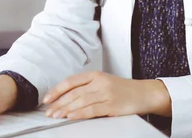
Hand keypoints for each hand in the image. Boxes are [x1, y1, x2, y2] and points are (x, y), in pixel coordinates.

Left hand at [42, 71, 170, 119]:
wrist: (145, 93)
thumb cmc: (123, 90)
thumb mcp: (104, 83)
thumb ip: (87, 88)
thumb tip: (66, 99)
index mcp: (95, 75)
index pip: (70, 81)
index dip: (56, 90)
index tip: (46, 99)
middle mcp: (99, 82)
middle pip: (73, 92)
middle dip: (58, 103)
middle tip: (48, 111)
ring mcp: (106, 93)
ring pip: (80, 101)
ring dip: (65, 109)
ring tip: (55, 116)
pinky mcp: (112, 105)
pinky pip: (92, 109)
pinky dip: (80, 113)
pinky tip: (71, 117)